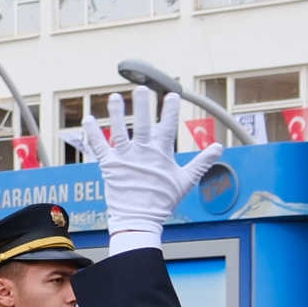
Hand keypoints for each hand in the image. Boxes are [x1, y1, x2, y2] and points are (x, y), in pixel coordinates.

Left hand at [83, 86, 226, 252]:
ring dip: (117, 113)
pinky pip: (98, 146)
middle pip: (143, 124)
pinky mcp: (108, 166)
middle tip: (142, 87)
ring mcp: (124, 158)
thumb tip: (219, 147)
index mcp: (161, 154)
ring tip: (115, 97)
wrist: (139, 219)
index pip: (168, 127)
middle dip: (144, 105)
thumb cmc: (163, 200)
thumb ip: (202, 162)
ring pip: (120, 130)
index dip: (170, 110)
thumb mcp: (186, 180)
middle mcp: (142, 153)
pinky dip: (92, 133)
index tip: (172, 94)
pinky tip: (88, 119)